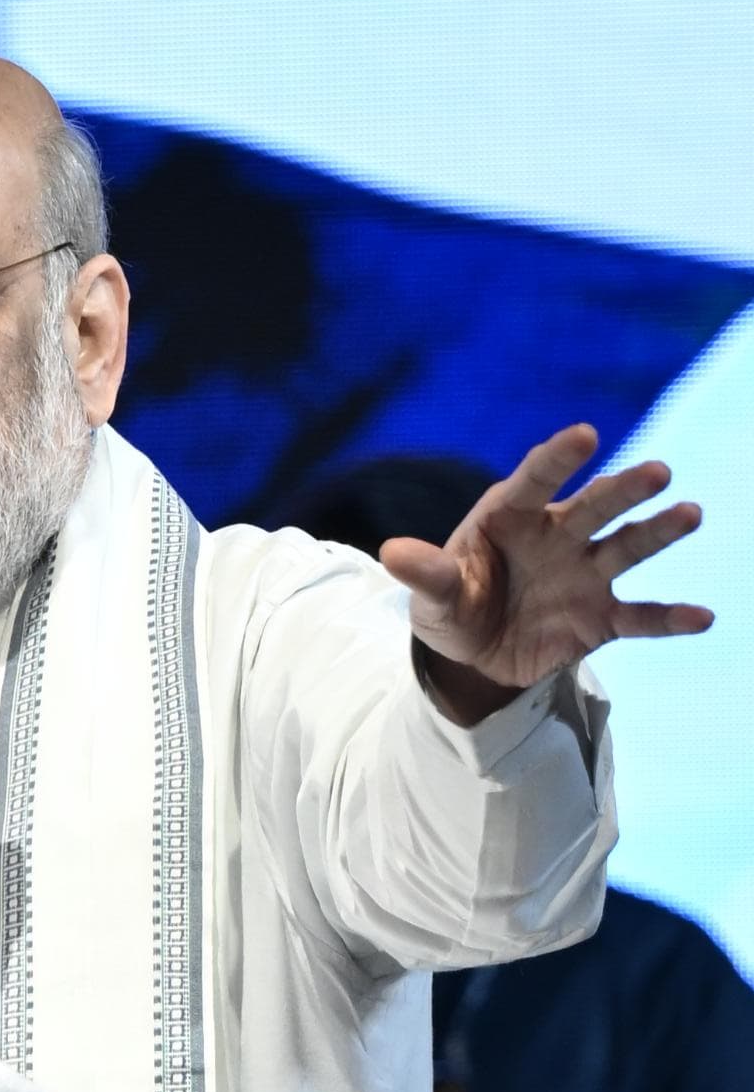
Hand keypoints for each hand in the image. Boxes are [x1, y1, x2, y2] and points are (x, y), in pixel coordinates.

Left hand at [377, 424, 711, 721]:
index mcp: (511, 516)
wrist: (474, 656)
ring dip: (658, 532)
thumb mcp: (432, 596)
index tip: (584, 435)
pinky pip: (639, 617)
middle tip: (657, 472)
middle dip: (624, 489)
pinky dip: (669, 618)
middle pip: (594, 506)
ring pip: (626, 548)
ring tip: (689, 514)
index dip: (557, 458)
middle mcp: (557, 536)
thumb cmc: (453, 606)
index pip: (535, 479)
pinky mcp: (600, 618)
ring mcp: (584, 574)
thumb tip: (391, 553)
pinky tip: (702, 617)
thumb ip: (425, 574)